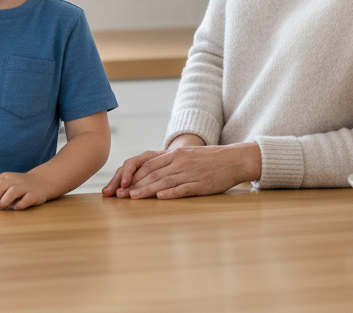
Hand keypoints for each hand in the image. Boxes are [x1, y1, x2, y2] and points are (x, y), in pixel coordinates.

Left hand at [0, 172, 48, 210]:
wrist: (41, 181)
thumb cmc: (17, 185)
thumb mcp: (2, 185)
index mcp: (4, 177)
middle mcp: (13, 180)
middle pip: (0, 186)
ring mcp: (24, 186)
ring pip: (13, 191)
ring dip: (4, 201)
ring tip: (1, 208)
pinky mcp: (34, 194)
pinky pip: (26, 199)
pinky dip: (20, 204)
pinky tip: (16, 208)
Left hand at [110, 142, 261, 200]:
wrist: (234, 159)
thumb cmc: (209, 160)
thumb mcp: (187, 156)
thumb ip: (169, 162)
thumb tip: (150, 174)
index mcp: (174, 154)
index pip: (148, 164)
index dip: (131, 175)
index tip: (119, 185)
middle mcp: (179, 161)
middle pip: (152, 173)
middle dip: (133, 184)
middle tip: (118, 195)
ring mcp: (190, 172)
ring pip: (164, 180)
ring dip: (146, 190)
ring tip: (132, 197)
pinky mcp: (201, 184)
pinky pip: (183, 188)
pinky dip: (170, 193)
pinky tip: (160, 197)